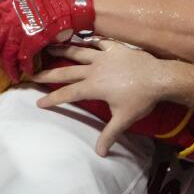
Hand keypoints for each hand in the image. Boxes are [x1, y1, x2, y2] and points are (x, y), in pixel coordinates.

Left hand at [0, 0, 94, 82]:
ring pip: (7, 57)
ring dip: (8, 70)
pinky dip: (25, 68)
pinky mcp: (33, 41)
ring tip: (12, 78)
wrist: (66, 5)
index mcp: (4, 9)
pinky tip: (27, 72)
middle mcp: (9, 21)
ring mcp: (21, 32)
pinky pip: (24, 59)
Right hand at [34, 39, 170, 155]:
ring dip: (63, 49)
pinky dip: (90, 40)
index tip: (39, 102)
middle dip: (48, 73)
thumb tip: (100, 154)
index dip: (52, 98)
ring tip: (49, 47)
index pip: (68, 93)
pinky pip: (99, 42)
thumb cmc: (141, 100)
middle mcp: (94, 69)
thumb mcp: (123, 119)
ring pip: (79, 51)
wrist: (160, 78)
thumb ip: (109, 135)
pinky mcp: (116, 48)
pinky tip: (83, 39)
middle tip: (33, 74)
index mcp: (93, 86)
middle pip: (67, 71)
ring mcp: (104, 56)